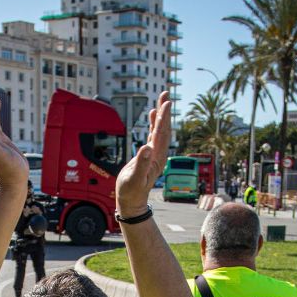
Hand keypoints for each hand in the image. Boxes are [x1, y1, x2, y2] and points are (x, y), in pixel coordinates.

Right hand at [115, 91, 172, 215]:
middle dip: (164, 111)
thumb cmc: (131, 192)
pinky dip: (154, 123)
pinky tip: (152, 114)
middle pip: (163, 128)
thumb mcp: (134, 178)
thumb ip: (141, 164)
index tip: (166, 103)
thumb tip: (147, 147)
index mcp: (157, 158)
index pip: (161, 134)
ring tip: (162, 99)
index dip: (163, 118)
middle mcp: (158, 154)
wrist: (132, 202)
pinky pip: (153, 134)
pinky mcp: (149, 154)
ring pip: (159, 130)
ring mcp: (154, 154)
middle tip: (165, 94)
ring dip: (161, 115)